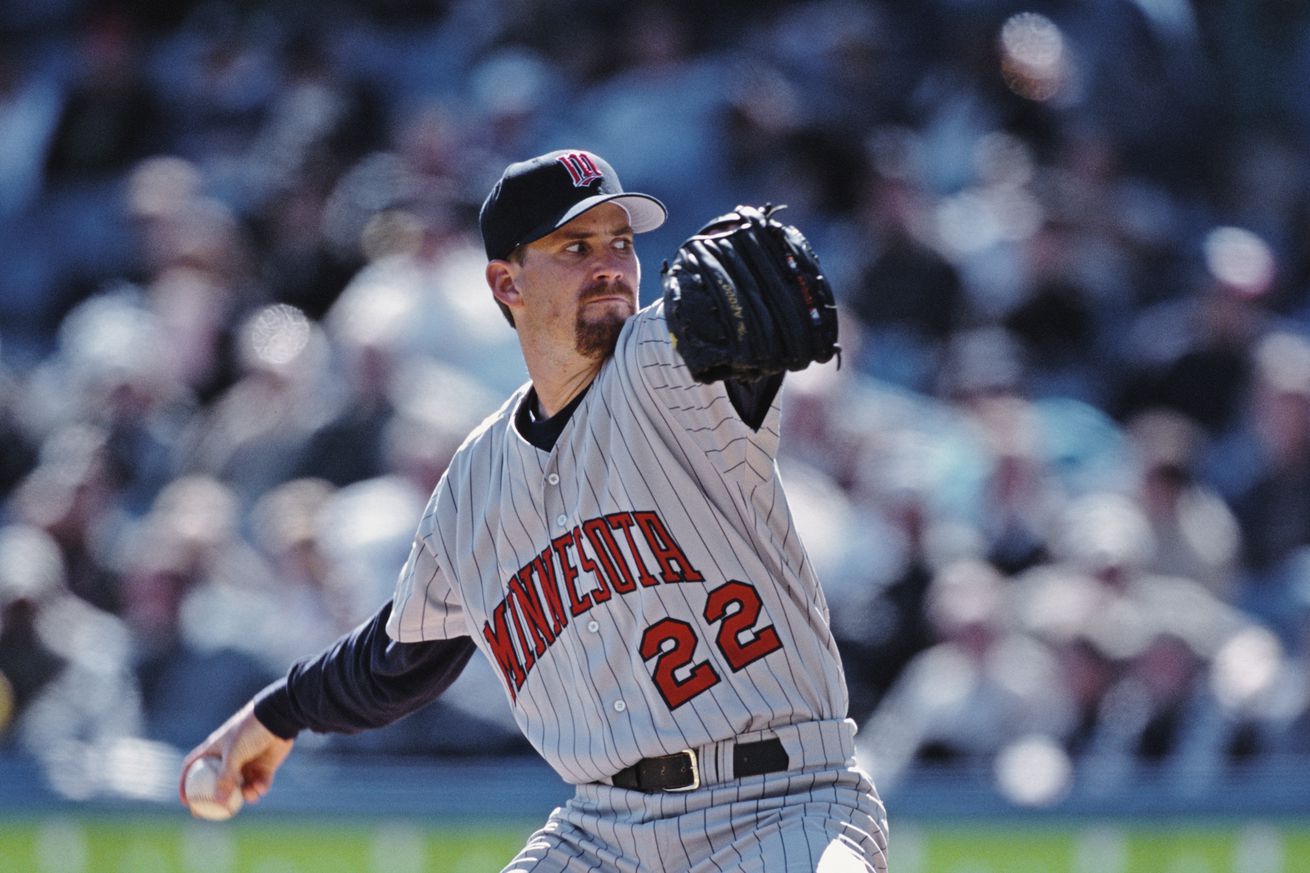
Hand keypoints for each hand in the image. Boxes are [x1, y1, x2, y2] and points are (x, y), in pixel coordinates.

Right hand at [178, 700, 294, 813]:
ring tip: (248, 795)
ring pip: (240, 786)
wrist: (279, 717)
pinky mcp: (264, 766)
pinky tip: (260, 788)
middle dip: (214, 799)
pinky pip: (259, 783)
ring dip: (244, 795)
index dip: (186, 783)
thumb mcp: (233, 753)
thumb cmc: (250, 730)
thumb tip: (218, 802)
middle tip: (213, 814)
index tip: (185, 801)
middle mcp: (229, 758)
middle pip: (216, 782)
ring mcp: (247, 763)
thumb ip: (225, 777)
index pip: (193, 766)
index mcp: (214, 749)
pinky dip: (259, 788)